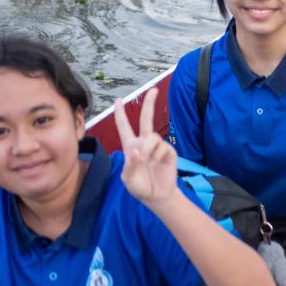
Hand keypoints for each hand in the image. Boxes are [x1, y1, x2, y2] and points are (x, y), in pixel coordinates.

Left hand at [115, 89, 177, 206]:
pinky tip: (157, 164)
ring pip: (152, 136)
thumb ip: (130, 164)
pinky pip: (162, 146)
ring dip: (148, 148)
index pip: (124, 127)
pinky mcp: (168, 152)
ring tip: (147, 161)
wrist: (157, 196)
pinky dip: (157, 155)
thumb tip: (138, 151)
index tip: (117, 100)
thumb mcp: (128, 179)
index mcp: (131, 147)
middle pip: (146, 119)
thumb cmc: (139, 187)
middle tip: (155, 89)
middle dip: (150, 103)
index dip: (120, 113)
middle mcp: (144, 143)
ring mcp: (157, 147)